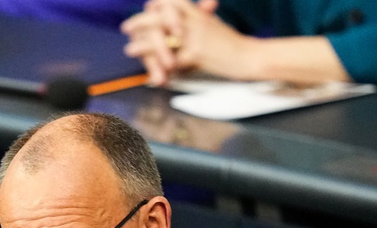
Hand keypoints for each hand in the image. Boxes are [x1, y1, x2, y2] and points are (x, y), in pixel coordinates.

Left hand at [123, 0, 253, 84]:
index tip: (146, 9)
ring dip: (142, 42)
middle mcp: (194, 21)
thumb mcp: (213, 27)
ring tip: (129, 49)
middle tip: (126, 27)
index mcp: (197, 13)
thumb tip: (182, 25)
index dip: (155, 5)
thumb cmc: (233, 45)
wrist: (250, 56)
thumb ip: (197, 22)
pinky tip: (152, 72)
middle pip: (161, 16)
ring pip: (161, 36)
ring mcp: (195, 37)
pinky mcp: (197, 54)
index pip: (170, 2)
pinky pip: (171, 59)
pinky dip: (157, 64)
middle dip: (141, 21)